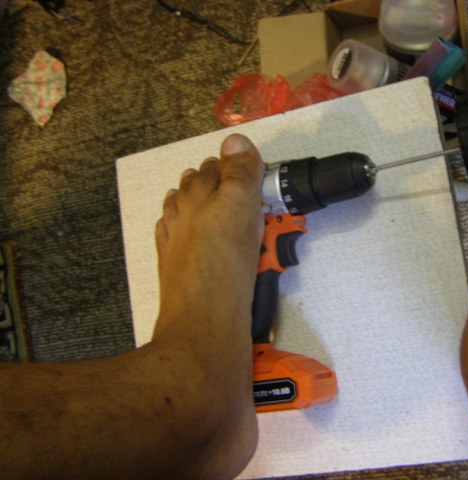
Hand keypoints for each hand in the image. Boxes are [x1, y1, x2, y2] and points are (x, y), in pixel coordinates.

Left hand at [153, 133, 263, 341]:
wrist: (203, 321)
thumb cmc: (224, 263)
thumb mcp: (240, 207)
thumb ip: (240, 172)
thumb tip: (236, 138)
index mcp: (196, 195)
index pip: (218, 166)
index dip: (241, 169)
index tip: (262, 181)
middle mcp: (180, 214)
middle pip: (200, 187)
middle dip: (224, 188)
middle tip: (254, 204)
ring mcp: (174, 241)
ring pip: (188, 212)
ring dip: (208, 209)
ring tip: (234, 221)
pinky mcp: (176, 268)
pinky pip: (182, 240)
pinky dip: (194, 235)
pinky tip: (208, 243)